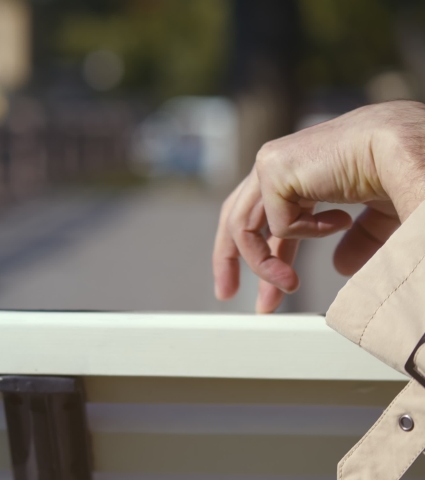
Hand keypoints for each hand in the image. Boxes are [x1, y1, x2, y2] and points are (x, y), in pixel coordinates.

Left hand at [214, 101, 424, 312]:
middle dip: (230, 260)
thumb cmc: (398, 173)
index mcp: (299, 174)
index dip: (260, 253)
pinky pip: (280, 224)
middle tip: (228, 294)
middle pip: (236, 219)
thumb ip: (355, 239)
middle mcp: (279, 165)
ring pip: (244, 227)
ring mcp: (271, 164)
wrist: (408, 149)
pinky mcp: (273, 169)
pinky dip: (310, 233)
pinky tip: (342, 219)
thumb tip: (340, 266)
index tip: (262, 289)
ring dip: (264, 265)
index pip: (261, 216)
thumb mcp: (374, 217)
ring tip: (290, 286)